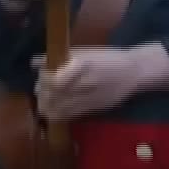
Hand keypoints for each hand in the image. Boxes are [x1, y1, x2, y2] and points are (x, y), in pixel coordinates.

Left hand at [33, 43, 168, 124]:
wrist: (134, 72)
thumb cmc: (108, 58)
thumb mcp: (85, 52)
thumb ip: (60, 58)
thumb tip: (34, 62)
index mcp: (83, 65)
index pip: (54, 80)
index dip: (44, 80)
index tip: (43, 74)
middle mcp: (85, 83)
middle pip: (52, 96)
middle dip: (42, 93)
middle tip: (41, 88)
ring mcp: (89, 99)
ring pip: (56, 110)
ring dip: (46, 105)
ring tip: (46, 98)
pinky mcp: (91, 110)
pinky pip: (66, 116)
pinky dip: (56, 113)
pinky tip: (55, 107)